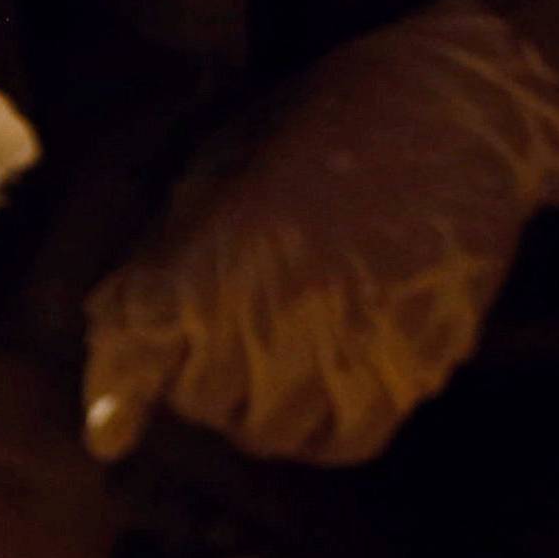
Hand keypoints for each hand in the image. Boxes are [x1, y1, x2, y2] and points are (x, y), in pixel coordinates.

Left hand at [82, 0, 558, 467]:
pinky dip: (325, 430)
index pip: (138, 354)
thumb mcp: (219, 171)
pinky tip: (329, 392)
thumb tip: (119, 331)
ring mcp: (344, 354)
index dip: (117, 393)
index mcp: (211, 262)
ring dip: (264, 410)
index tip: (108, 435)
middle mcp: (272, 320)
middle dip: (204, 382)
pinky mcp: (407, 373)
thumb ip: (163, 258)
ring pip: (273, 434)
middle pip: (206, 404)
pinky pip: (345, 442)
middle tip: (227, 347)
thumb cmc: (322, 129)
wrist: (450, 115)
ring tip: (281, 367)